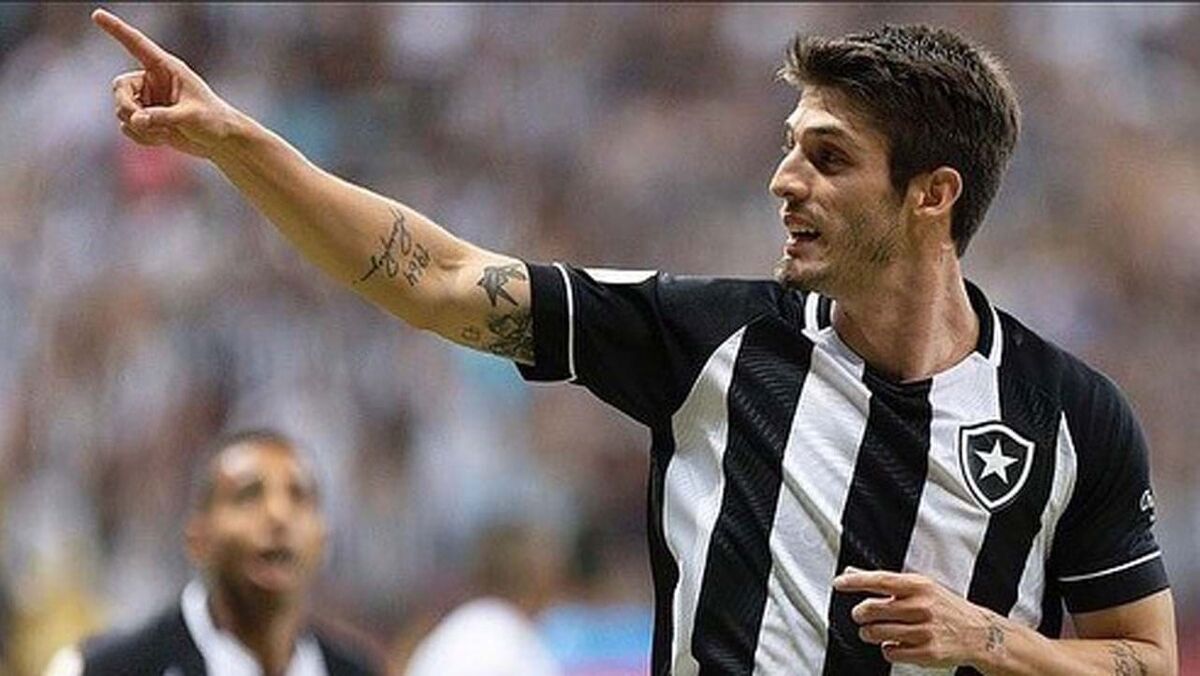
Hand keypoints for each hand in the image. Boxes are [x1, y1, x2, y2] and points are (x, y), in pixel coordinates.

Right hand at [92, 8, 240, 157]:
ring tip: (165, 133)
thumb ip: (162, 117)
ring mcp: (147, 100)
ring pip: (121, 110)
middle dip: (126, 106)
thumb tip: (136, 120)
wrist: (220, 142)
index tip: (97, 15)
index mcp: (167, 68)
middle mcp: (153, 81)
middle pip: (119, 87)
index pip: (137, 45)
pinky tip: (163, 139)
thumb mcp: (190, 117)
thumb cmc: (213, 121)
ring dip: (138, 126)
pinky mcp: (146, 118)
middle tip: (140, 122)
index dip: (116, 30)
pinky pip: (128, 127)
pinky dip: (141, 137)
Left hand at [833, 567, 1009, 669]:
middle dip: (861, 614)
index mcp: (919, 586)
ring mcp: (924, 631)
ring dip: (869, 633)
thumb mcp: (920, 586)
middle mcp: (921, 607)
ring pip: (876, 632)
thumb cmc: (945, 607)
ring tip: (875, 630)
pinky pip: (890, 651)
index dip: (856, 581)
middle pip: (872, 609)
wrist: (979, 634)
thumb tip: (852, 571)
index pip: (880, 580)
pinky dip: (887, 648)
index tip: (839, 583)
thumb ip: (886, 581)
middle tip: (861, 615)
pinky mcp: (927, 653)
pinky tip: (895, 643)